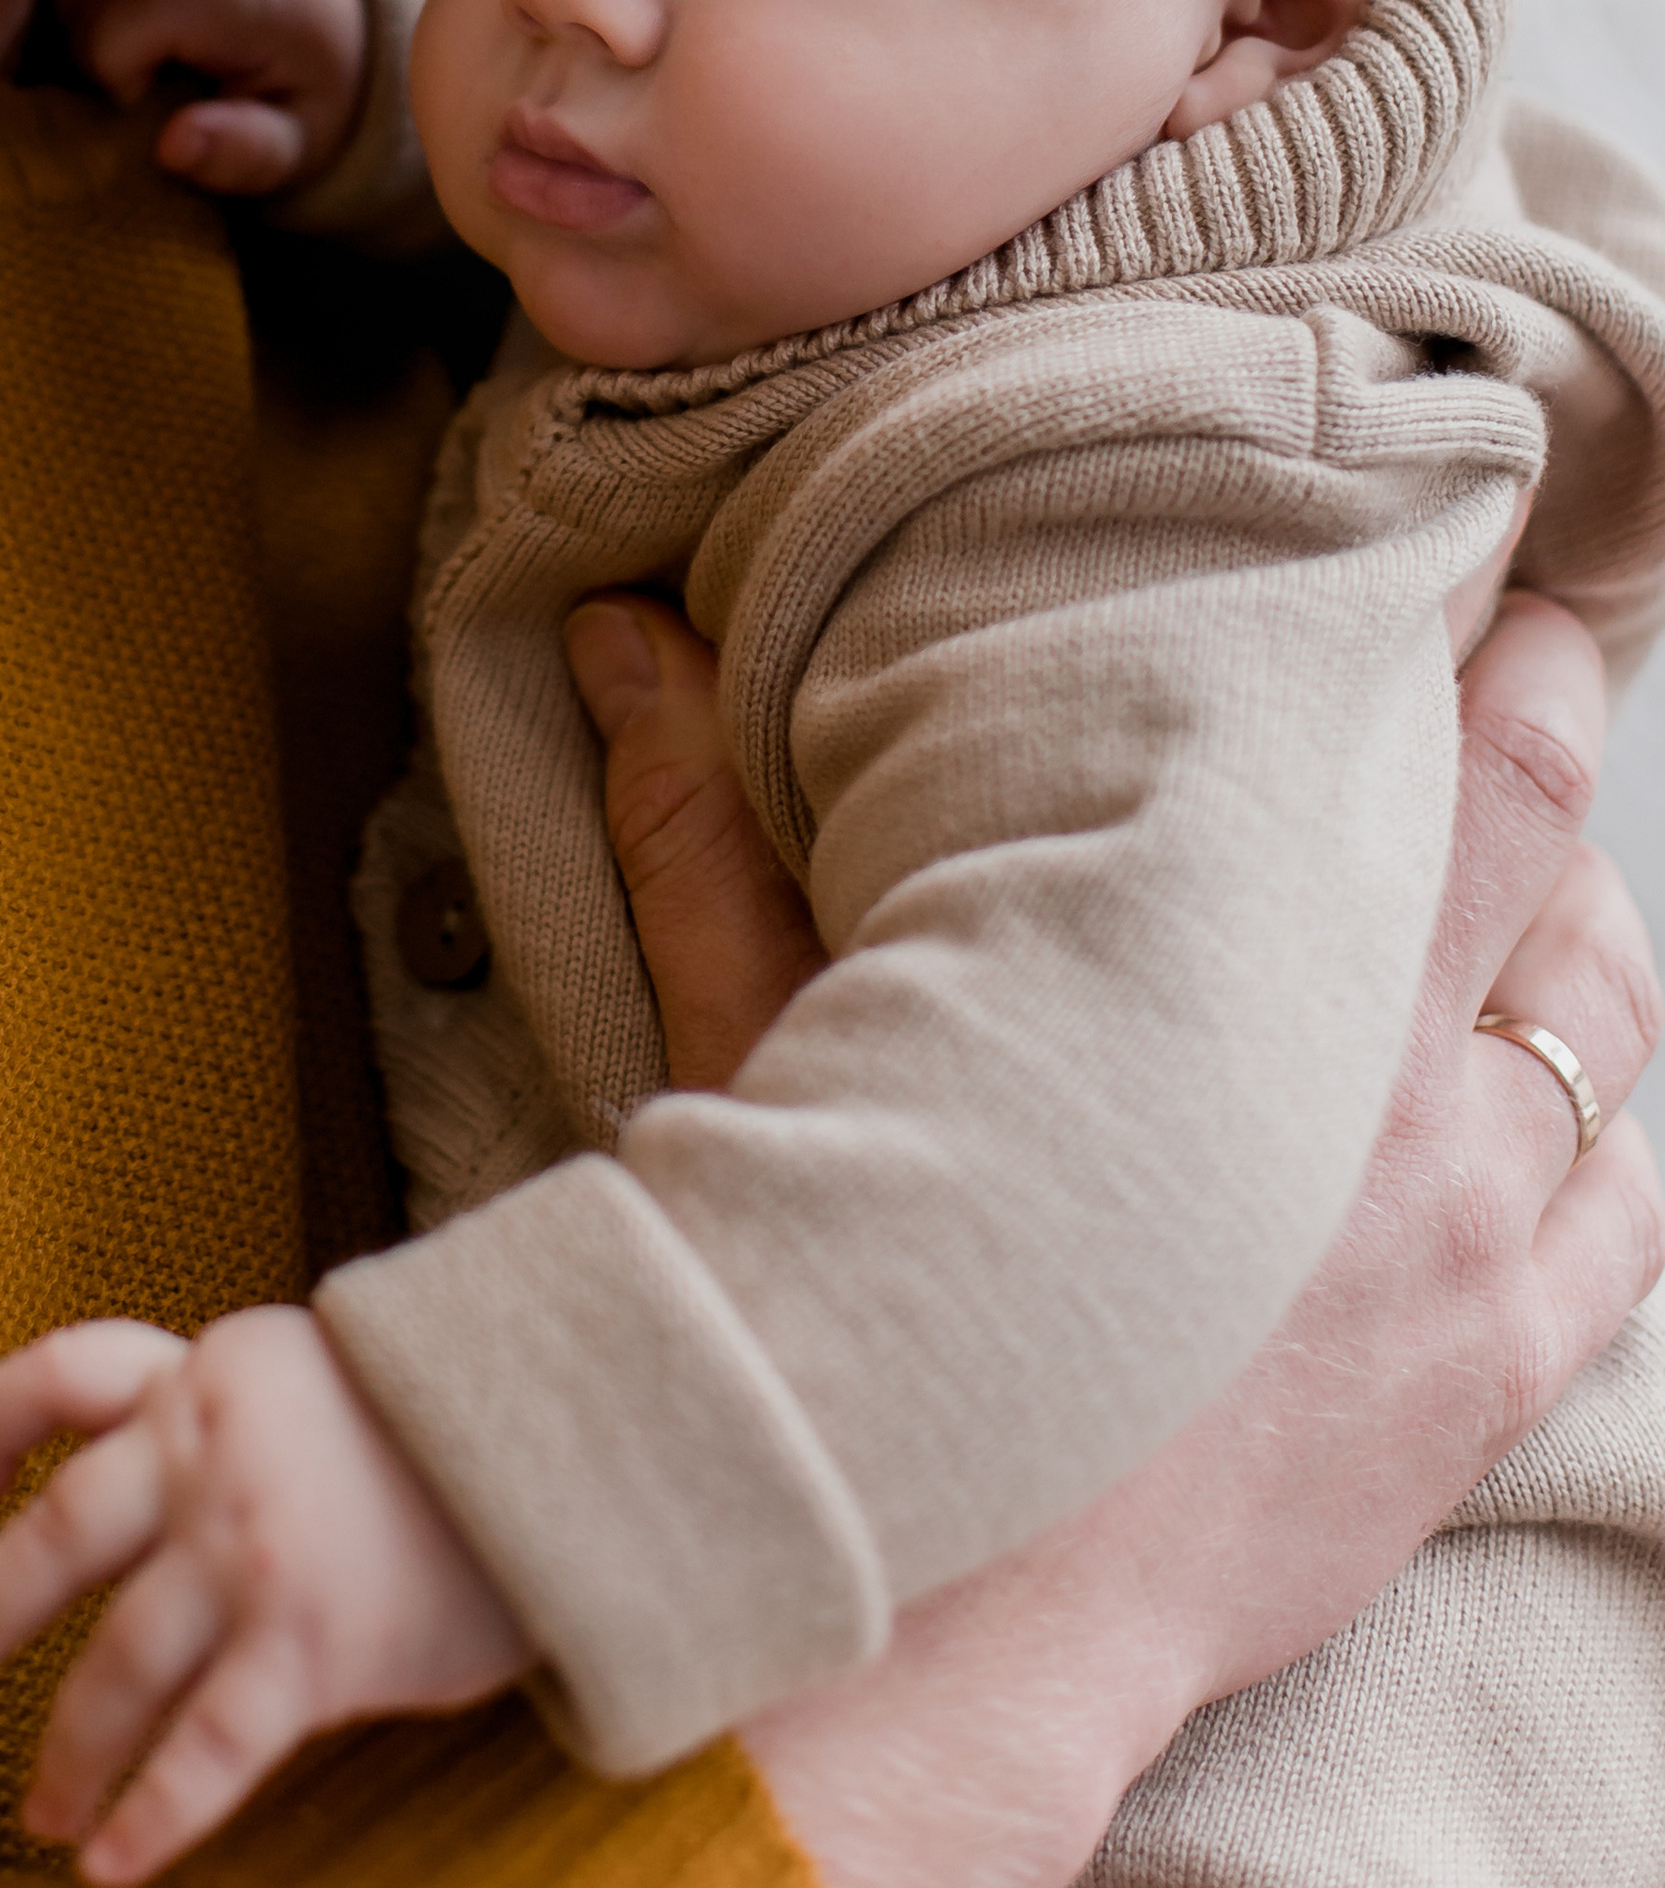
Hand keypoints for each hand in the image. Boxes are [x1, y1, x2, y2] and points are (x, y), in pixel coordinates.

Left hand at [0, 1305, 531, 1881]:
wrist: (568, 1439)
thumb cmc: (448, 1425)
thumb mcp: (317, 1381)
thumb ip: (227, 1423)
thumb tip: (157, 1501)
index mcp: (207, 1374)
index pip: (67, 1372)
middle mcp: (208, 1455)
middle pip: (55, 1537)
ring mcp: (251, 1550)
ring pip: (116, 1663)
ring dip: (67, 1750)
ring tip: (39, 1812)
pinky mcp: (309, 1642)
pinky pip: (205, 1747)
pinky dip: (152, 1816)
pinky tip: (115, 1869)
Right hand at [50, 0, 367, 196]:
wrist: (325, 6)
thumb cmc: (299, 88)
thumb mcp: (295, 142)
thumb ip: (244, 152)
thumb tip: (174, 146)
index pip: (145, 2)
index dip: (115, 61)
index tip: (141, 99)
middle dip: (94, 45)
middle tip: (142, 78)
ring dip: (78, 11)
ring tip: (133, 43)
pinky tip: (114, 7)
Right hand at [578, 584, 1663, 1887]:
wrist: (944, 1616)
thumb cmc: (855, 1306)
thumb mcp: (771, 1037)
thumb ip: (710, 821)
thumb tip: (621, 638)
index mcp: (1254, 977)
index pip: (1456, 750)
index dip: (1468, 638)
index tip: (1432, 570)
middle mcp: (1405, 1100)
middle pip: (1558, 855)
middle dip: (1540, 723)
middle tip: (1506, 654)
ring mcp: (1467, 1247)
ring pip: (1605, 1032)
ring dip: (1578, 929)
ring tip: (1518, 876)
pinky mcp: (1487, 1379)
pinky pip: (1621, 1223)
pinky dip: (1598, 1135)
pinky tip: (1535, 1101)